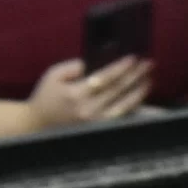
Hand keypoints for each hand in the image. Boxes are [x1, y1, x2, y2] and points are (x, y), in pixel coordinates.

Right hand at [28, 56, 151, 128]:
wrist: (38, 123)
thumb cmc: (46, 96)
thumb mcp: (53, 75)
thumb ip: (73, 67)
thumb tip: (93, 63)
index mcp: (76, 94)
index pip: (105, 78)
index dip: (121, 68)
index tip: (134, 58)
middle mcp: (88, 109)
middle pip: (118, 90)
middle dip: (135, 76)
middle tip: (149, 64)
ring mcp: (96, 122)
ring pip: (125, 106)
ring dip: (139, 92)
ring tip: (149, 79)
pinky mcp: (100, 129)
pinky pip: (123, 119)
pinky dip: (137, 111)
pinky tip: (149, 105)